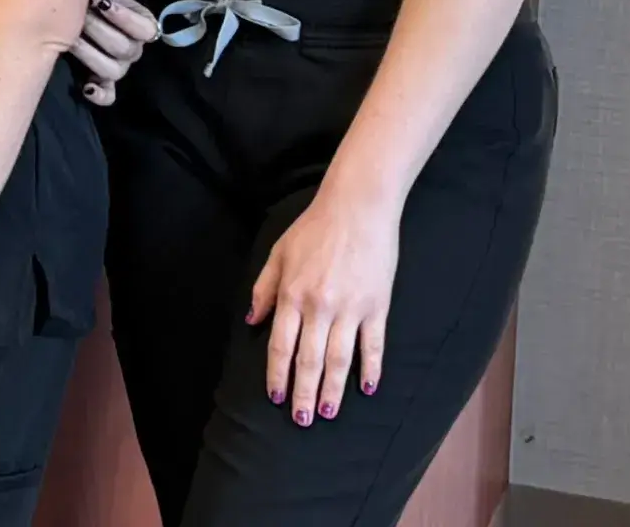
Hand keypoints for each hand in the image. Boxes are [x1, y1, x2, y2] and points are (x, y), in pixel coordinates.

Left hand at [70, 0, 157, 105]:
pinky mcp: (100, 82)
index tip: (101, 3)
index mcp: (141, 25)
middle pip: (126, 49)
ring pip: (114, 71)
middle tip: (78, 17)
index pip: (147, 29)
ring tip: (69, 41)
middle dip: (98, 31)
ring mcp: (118, 67)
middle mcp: (133, 49)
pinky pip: (108, 96)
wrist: (68, 10)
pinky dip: (99, 94)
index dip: (124, 18)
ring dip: (90, 55)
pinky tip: (86, 88)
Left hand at [251, 185, 401, 425]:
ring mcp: (351, 309)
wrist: (357, 208)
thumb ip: (265, 290)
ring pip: (340, 359)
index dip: (277, 375)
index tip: (275, 397)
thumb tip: (252, 322)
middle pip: (309, 360)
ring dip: (333, 389)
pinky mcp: (378, 306)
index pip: (281, 346)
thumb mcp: (278, 254)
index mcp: (293, 295)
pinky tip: (368, 389)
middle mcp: (320, 307)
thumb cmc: (313, 230)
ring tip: (327, 413)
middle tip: (301, 420)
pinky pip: (374, 345)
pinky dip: (371, 368)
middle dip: (303, 392)